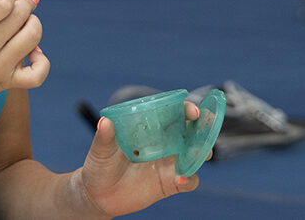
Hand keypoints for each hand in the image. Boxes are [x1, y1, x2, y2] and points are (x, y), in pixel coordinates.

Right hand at [0, 0, 49, 109]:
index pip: (3, 3)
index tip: (4, 0)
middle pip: (20, 16)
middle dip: (26, 4)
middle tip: (23, 4)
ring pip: (33, 36)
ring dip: (33, 23)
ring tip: (25, 24)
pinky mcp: (6, 84)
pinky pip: (38, 74)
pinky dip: (42, 61)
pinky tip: (32, 52)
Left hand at [77, 101, 204, 217]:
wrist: (98, 195)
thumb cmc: (99, 166)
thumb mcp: (100, 151)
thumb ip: (104, 138)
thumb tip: (105, 122)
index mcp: (150, 128)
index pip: (173, 113)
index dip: (185, 109)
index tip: (192, 111)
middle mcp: (164, 143)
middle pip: (191, 131)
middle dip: (202, 128)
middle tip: (205, 129)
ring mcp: (169, 163)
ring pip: (195, 154)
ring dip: (202, 152)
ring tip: (201, 153)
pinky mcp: (170, 183)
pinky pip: (188, 181)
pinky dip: (189, 179)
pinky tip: (180, 180)